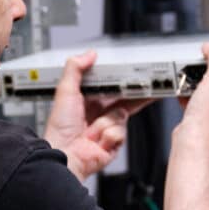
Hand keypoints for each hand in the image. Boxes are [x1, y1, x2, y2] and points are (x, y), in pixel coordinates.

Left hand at [43, 50, 151, 180]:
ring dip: (106, 123)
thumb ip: (75, 68)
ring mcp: (108, 130)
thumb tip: (88, 54)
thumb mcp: (65, 91)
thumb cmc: (60, 128)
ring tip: (91, 131)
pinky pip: (120, 133)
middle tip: (148, 87)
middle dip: (135, 96)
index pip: (113, 87)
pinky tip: (97, 142)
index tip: (137, 74)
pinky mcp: (114, 144)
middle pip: (125, 101)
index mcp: (90, 101)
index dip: (124, 81)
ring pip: (121, 117)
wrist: (64, 155)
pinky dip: (108, 136)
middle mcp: (100, 115)